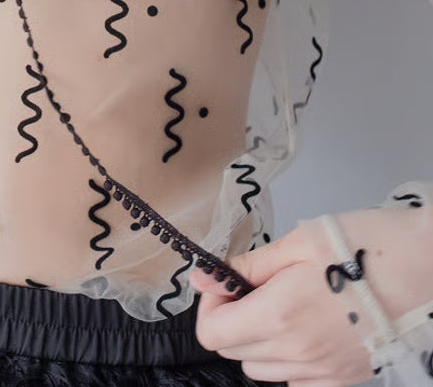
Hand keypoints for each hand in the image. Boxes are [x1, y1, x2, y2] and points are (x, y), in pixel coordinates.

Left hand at [190, 206, 432, 386]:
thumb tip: (203, 276)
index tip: (227, 283)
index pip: (212, 333)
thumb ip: (247, 265)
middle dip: (232, 319)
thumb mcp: (300, 241)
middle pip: (233, 352)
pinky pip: (296, 383)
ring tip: (282, 305)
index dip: (211, 305)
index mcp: (280, 314)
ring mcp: (324, 372)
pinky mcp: (345, 380)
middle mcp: (299, 352)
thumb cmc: (368, 245)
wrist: (428, 266)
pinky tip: (304, 329)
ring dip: (257, 341)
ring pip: (262, 370)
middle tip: (254, 287)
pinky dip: (288, 362)